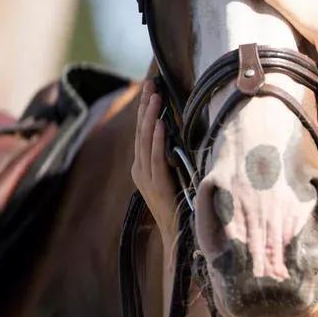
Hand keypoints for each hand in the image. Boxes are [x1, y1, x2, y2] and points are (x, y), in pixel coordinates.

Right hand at [131, 79, 177, 244]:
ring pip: (145, 141)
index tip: (151, 89)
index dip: (145, 110)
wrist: (174, 232)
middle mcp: (139, 169)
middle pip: (140, 131)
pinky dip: (157, 140)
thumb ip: (169, 157)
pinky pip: (155, 158)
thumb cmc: (178, 204)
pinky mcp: (156, 184)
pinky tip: (159, 124)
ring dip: (150, 117)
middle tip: (150, 84)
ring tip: (155, 97)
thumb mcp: (172, 176)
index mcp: (141, 166)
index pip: (142, 132)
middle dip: (145, 106)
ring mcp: (146, 177)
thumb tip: (178, 134)